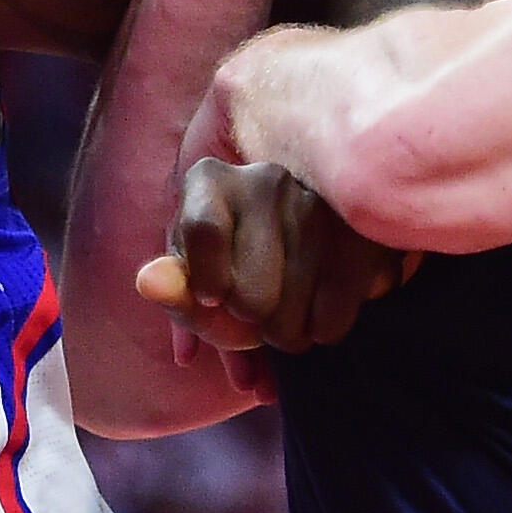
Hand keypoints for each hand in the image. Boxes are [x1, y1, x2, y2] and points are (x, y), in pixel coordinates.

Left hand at [135, 159, 415, 354]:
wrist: (304, 250)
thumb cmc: (231, 269)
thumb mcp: (194, 281)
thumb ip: (172, 289)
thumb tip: (149, 281)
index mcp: (209, 180)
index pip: (204, 231)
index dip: (205, 283)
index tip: (212, 299)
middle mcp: (265, 177)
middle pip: (251, 291)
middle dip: (250, 323)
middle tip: (255, 312)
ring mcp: (319, 201)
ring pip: (294, 311)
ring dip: (287, 335)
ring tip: (286, 317)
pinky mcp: (363, 232)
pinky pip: (336, 312)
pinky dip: (324, 330)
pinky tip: (319, 315)